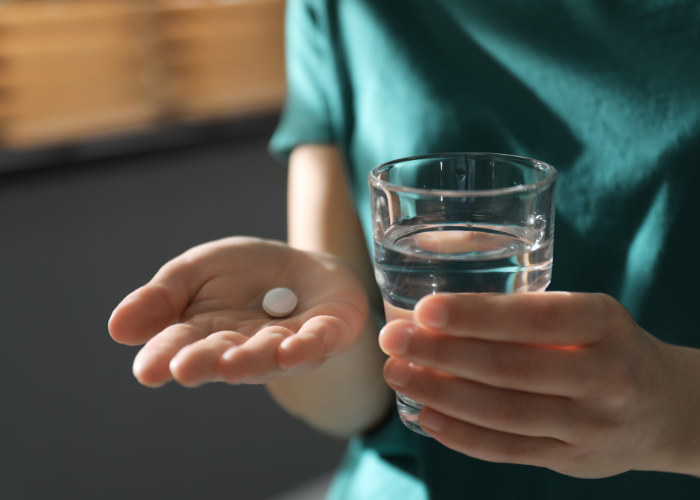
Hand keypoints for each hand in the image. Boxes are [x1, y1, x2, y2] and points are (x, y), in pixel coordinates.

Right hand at [109, 237, 367, 386]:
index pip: (179, 346)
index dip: (163, 358)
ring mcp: (287, 345)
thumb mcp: (197, 270)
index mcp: (206, 334)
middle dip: (205, 363)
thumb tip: (116, 329)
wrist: (304, 268)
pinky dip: (305, 348)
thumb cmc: (244, 274)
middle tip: (184, 368)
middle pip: (222, 357)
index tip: (146, 369)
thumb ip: (162, 297)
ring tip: (232, 363)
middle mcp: (244, 348)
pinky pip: (316, 344)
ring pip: (268, 356)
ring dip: (252, 360)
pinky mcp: (327, 336)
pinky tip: (290, 349)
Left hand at [379, 292, 699, 477]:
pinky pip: (507, 449)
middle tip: (392, 340)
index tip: (425, 310)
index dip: (476, 316)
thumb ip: (527, 313)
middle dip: (440, 354)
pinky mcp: (572, 459)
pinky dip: (461, 434)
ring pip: (502, 413)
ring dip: (440, 394)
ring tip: (398, 374)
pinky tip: (425, 415)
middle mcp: (602, 375)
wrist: (666, 407)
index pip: (533, 318)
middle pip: (508, 368)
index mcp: (603, 322)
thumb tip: (436, 312)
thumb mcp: (587, 313)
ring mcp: (589, 425)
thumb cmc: (607, 346)